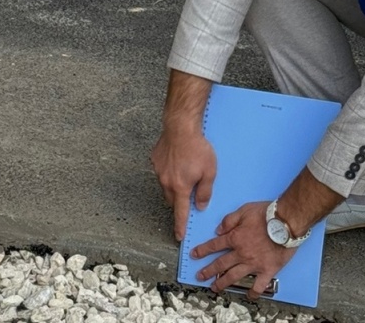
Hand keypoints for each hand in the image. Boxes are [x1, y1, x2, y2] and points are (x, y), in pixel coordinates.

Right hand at [151, 126, 216, 240]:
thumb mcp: (209, 172)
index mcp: (180, 187)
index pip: (180, 212)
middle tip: (189, 193)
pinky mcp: (154, 160)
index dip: (179, 225)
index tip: (178, 236)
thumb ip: (205, 191)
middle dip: (179, 201)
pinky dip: (169, 172)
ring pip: (166, 186)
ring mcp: (158, 170)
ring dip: (174, 185)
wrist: (180, 127)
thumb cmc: (197, 148)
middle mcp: (166, 182)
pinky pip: (161, 172)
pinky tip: (177, 161)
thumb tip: (200, 205)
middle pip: (172, 199)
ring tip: (185, 172)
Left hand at [190, 201, 295, 299]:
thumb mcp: (244, 210)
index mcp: (235, 238)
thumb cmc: (267, 214)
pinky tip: (249, 295)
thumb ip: (229, 220)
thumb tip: (218, 230)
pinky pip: (258, 285)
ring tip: (214, 287)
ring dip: (222, 283)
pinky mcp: (268, 270)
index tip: (194, 255)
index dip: (202, 250)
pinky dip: (253, 292)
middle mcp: (241, 253)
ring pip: (234, 276)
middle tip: (200, 276)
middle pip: (220, 264)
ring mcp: (254, 263)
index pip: (214, 246)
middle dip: (208, 271)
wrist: (287, 222)